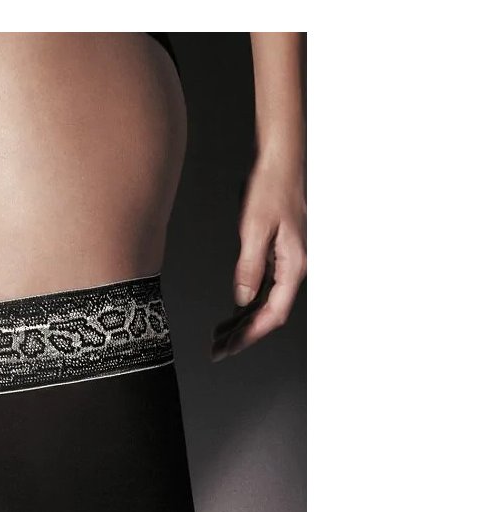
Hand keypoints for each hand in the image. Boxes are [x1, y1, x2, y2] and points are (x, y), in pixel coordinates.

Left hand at [212, 154, 306, 359]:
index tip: (231, 348)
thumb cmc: (272, 188)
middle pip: (269, 313)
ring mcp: (286, 262)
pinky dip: (246, 303)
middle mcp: (294, 267)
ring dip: (243, 321)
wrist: (280, 161)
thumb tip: (243, 299)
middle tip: (218, 350)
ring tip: (220, 337)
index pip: (274, 313)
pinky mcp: (278, 254)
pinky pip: (263, 287)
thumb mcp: (254, 229)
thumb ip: (249, 267)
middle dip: (243, 334)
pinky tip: (232, 312)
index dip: (252, 334)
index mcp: (294, 265)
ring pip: (265, 302)